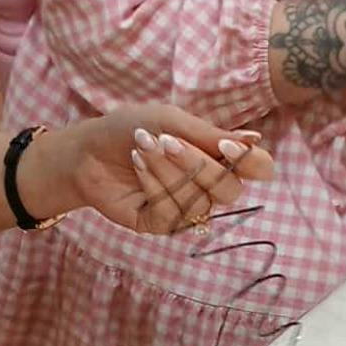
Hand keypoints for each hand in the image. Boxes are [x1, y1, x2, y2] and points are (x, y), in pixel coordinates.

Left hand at [20, 107, 274, 236]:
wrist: (86, 150)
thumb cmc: (130, 129)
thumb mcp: (170, 121)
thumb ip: (210, 135)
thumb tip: (254, 141)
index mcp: (218, 158)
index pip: (259, 169)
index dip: (251, 163)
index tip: (226, 148)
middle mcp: (208, 186)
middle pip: (230, 190)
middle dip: (197, 164)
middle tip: (166, 141)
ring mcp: (186, 208)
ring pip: (199, 202)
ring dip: (168, 171)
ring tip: (141, 149)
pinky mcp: (161, 224)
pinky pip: (172, 214)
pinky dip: (154, 187)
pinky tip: (137, 169)